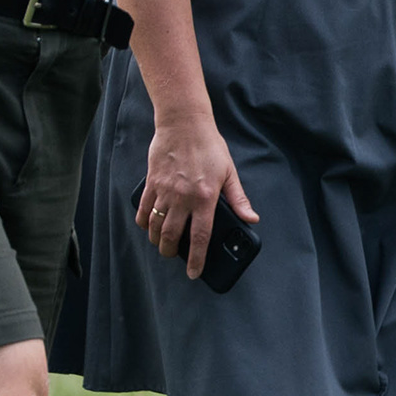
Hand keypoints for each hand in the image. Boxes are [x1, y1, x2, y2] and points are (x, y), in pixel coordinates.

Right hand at [135, 109, 257, 278]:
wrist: (184, 123)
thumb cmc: (209, 146)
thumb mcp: (229, 172)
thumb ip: (239, 199)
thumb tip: (251, 219)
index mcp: (205, 197)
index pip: (200, 237)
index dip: (197, 259)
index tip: (194, 273)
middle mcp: (183, 197)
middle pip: (172, 236)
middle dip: (171, 253)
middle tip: (174, 256)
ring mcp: (165, 190)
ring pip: (155, 226)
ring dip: (157, 240)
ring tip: (162, 244)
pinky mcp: (152, 182)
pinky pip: (143, 209)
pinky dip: (143, 222)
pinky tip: (148, 226)